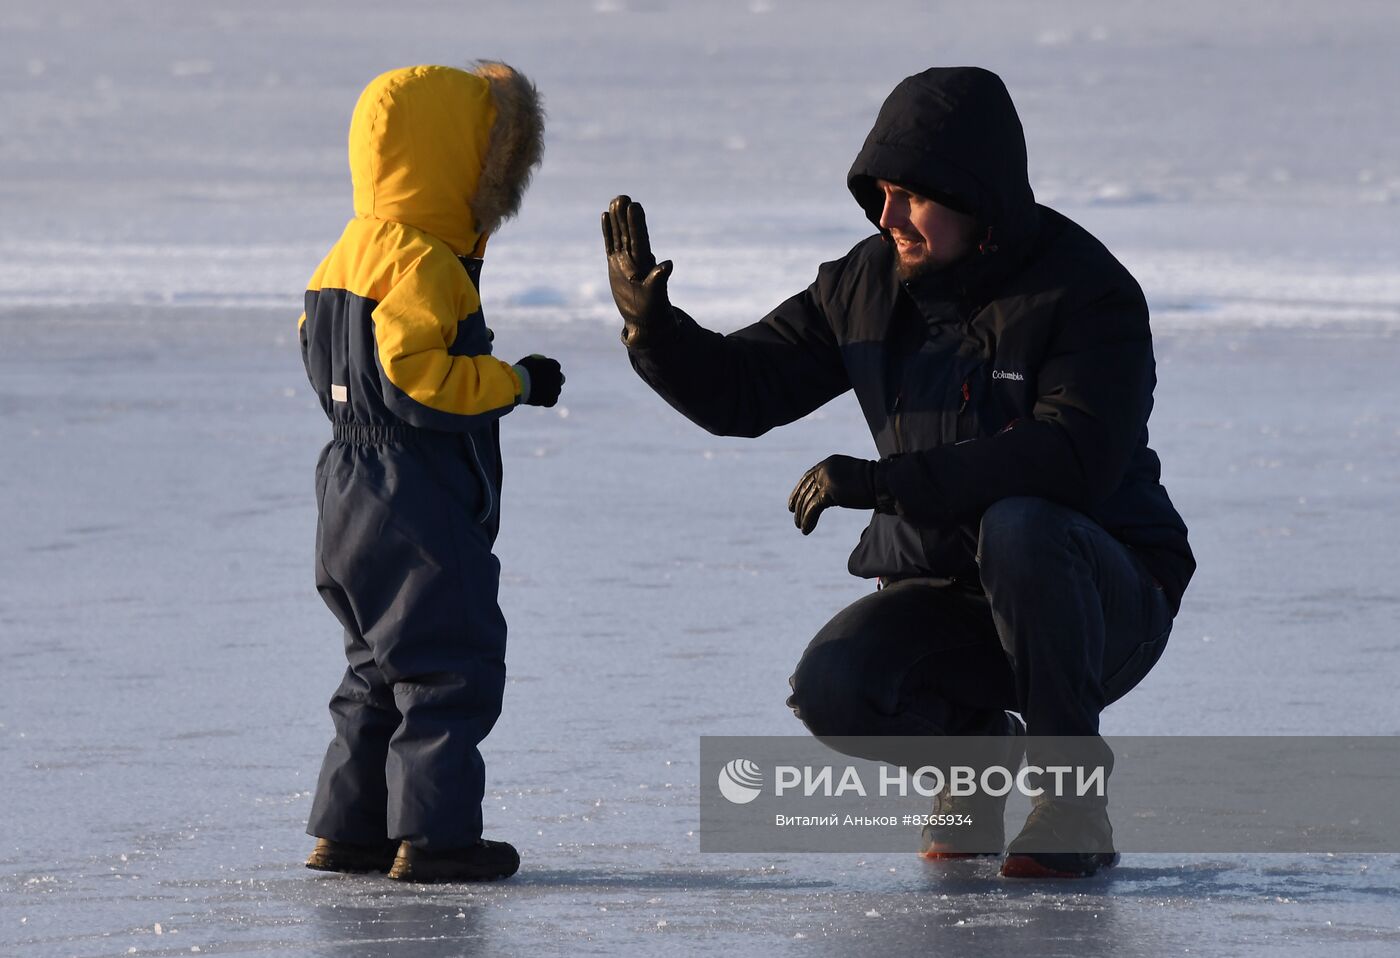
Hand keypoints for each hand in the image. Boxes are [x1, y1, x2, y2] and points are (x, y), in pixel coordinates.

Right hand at [513, 354, 563, 406]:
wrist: (518, 384)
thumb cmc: (521, 371)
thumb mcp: (529, 361)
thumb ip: (537, 362)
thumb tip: (539, 363)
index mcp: (554, 365)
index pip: (555, 366)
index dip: (549, 370)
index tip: (544, 373)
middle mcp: (558, 376)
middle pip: (560, 378)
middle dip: (554, 380)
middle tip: (545, 383)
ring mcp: (556, 389)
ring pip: (556, 390)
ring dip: (550, 391)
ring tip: (538, 392)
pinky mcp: (552, 400)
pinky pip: (551, 401)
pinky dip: (546, 401)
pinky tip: (538, 399)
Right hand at [602, 195, 676, 347]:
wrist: (645, 321)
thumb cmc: (653, 311)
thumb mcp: (655, 296)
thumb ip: (659, 280)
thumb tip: (668, 266)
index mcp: (644, 264)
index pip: (639, 239)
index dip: (636, 223)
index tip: (634, 206)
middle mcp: (635, 259)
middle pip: (628, 234)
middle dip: (625, 217)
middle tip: (622, 197)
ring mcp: (624, 261)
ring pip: (619, 236)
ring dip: (617, 219)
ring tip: (614, 200)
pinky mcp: (615, 265)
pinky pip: (610, 245)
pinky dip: (608, 231)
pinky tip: (606, 216)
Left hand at [788, 455, 878, 534]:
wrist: (883, 482)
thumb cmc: (873, 483)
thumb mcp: (849, 478)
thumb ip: (836, 483)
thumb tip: (829, 496)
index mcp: (829, 463)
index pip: (808, 477)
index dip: (799, 490)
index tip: (793, 503)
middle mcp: (825, 468)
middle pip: (805, 488)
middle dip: (798, 503)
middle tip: (794, 516)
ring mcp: (826, 478)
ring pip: (808, 500)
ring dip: (802, 515)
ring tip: (800, 527)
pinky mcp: (829, 491)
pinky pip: (813, 508)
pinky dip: (808, 520)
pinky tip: (805, 530)